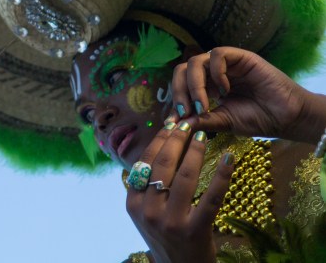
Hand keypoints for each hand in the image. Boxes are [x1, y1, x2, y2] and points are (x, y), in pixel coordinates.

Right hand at [125, 122, 233, 262]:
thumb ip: (146, 187)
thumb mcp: (145, 214)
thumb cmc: (165, 238)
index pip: (145, 162)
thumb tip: (157, 147)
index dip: (159, 139)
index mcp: (132, 203)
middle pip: (163, 165)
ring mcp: (170, 221)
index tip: (171, 123)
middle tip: (188, 123)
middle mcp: (147, 211)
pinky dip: (222, 176)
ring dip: (195, 151)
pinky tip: (229, 159)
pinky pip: (211, 198)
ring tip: (203, 136)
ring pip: (184, 176)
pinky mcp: (194, 231)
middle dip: (176, 139)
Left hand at [170, 46, 325, 142]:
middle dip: (179, 91)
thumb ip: (202, 120)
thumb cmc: (257, 119)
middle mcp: (212, 73)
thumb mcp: (224, 122)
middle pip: (182, 71)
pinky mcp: (240, 56)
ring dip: (194, 84)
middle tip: (186, 110)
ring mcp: (225, 64)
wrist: (286, 117)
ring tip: (204, 104)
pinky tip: (226, 89)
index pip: (180, 85)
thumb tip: (177, 123)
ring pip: (195, 61)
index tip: (175, 120)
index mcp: (206, 87)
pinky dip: (216, 72)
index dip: (175, 100)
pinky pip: (217, 54)